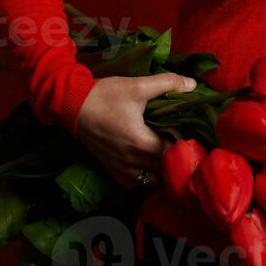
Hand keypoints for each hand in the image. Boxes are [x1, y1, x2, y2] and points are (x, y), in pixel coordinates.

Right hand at [74, 73, 196, 187]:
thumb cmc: (105, 96)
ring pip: (151, 180)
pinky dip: (145, 176)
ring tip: (167, 152)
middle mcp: (132, 162)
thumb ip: (167, 83)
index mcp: (141, 143)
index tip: (192, 133)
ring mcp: (120, 169)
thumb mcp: (137, 86)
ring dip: (162, 170)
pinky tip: (149, 161)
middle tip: (183, 141)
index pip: (173, 154)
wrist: (72, 105)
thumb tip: (194, 84)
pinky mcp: (111, 169)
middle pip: (164, 170)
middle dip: (176, 157)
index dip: (186, 145)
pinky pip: (135, 182)